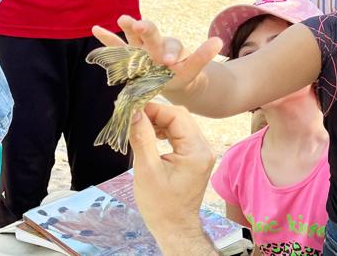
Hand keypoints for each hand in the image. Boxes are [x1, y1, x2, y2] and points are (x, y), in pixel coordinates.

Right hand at [92, 15, 222, 92]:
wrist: (170, 77)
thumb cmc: (181, 73)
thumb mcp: (193, 68)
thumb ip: (201, 57)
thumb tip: (218, 41)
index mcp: (171, 48)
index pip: (171, 47)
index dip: (170, 53)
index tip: (170, 61)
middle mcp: (155, 44)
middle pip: (151, 34)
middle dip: (147, 30)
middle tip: (142, 26)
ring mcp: (140, 49)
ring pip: (134, 37)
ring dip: (129, 28)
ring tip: (124, 20)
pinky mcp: (129, 56)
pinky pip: (117, 47)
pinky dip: (107, 39)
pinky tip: (96, 28)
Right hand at [129, 102, 216, 254]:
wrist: (174, 227)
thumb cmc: (160, 205)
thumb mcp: (147, 170)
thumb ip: (142, 138)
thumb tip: (134, 112)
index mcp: (196, 151)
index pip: (177, 115)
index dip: (154, 109)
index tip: (133, 109)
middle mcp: (203, 148)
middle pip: (180, 117)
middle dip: (156, 114)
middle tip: (134, 117)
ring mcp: (201, 152)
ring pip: (179, 124)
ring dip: (159, 122)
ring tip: (140, 126)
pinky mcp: (194, 157)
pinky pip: (180, 135)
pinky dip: (164, 131)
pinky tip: (152, 136)